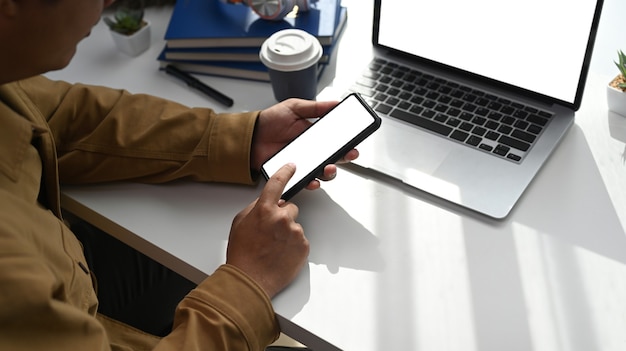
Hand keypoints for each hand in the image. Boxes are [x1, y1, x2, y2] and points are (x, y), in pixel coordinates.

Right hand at [226, 163, 308, 297]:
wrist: (250, 280)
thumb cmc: (242, 255)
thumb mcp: (240, 224)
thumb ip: (255, 208)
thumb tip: (266, 202)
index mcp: (264, 209)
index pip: (277, 183)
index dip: (285, 172)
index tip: (292, 166)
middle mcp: (282, 218)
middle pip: (290, 208)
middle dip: (282, 217)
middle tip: (270, 234)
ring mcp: (295, 232)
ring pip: (295, 226)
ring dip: (287, 233)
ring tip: (274, 248)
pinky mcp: (304, 246)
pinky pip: (301, 240)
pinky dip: (293, 246)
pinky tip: (281, 254)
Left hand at [251, 98, 358, 189]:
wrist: (250, 136)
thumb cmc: (270, 120)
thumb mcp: (294, 107)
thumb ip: (315, 107)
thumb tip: (335, 103)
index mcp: (314, 134)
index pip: (336, 141)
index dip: (347, 144)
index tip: (354, 145)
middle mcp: (311, 150)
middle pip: (333, 158)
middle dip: (344, 159)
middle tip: (348, 155)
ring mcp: (302, 163)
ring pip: (322, 172)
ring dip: (330, 172)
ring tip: (329, 168)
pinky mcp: (292, 174)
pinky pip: (305, 181)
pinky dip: (311, 183)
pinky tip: (313, 180)